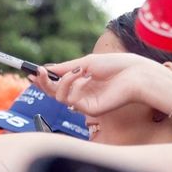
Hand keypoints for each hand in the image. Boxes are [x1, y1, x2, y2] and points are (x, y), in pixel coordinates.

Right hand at [30, 53, 171, 118]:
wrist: (137, 74)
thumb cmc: (117, 65)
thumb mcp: (87, 62)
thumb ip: (65, 68)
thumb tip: (46, 68)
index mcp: (83, 82)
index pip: (59, 84)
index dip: (45, 79)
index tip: (34, 71)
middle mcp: (83, 94)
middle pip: (54, 93)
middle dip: (43, 83)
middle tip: (36, 73)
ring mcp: (85, 103)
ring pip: (59, 97)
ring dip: (60, 82)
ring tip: (72, 71)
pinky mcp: (89, 110)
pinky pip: (69, 99)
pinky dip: (69, 84)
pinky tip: (79, 75)